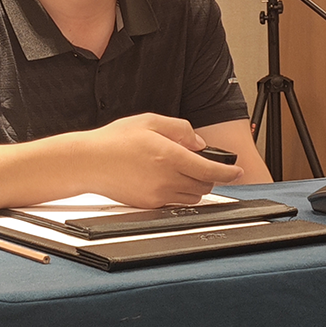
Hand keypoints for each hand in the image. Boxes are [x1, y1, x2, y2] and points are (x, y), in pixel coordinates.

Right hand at [76, 113, 244, 207]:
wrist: (88, 162)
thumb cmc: (115, 140)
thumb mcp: (150, 121)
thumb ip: (180, 129)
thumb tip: (199, 143)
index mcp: (169, 155)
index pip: (210, 170)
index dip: (228, 172)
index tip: (237, 171)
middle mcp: (166, 178)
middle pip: (204, 185)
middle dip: (209, 176)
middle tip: (200, 163)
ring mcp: (157, 195)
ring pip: (192, 197)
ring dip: (195, 186)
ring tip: (181, 170)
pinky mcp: (149, 205)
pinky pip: (175, 203)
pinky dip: (179, 193)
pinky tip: (166, 179)